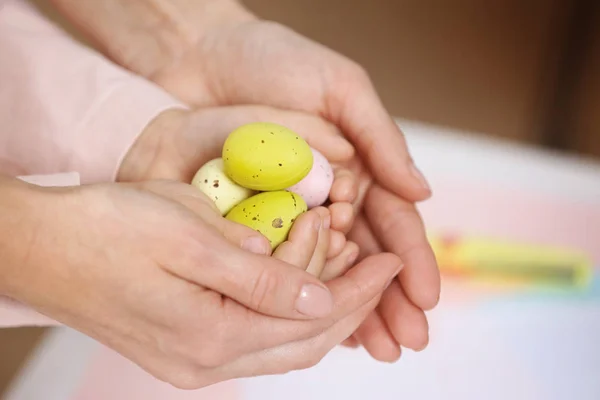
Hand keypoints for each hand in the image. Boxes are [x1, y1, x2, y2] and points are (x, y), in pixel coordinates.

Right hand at [2, 178, 400, 387]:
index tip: (391, 258)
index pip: (313, 319)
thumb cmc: (107, 229)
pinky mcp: (185, 346)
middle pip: (306, 341)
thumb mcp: (188, 237)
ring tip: (351, 271)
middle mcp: (208, 362)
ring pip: (284, 343)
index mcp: (213, 335)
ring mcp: (195, 360)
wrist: (40, 248)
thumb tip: (320, 301)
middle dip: (352, 302)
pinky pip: (257, 336)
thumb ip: (258, 277)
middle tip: (381, 263)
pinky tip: (301, 286)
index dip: (359, 289)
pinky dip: (288, 313)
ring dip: (323, 308)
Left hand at [149, 19, 440, 358]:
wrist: (203, 57)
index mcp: (361, 165)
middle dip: (389, 301)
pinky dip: (306, 294)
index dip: (412, 260)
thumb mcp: (339, 87)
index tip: (424, 299)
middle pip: (367, 256)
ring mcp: (296, 210)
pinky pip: (286, 263)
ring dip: (353, 310)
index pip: (393, 221)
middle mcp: (333, 195)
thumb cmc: (276, 61)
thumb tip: (421, 191)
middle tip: (405, 341)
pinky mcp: (257, 218)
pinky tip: (323, 326)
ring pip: (331, 270)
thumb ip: (379, 137)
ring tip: (374, 348)